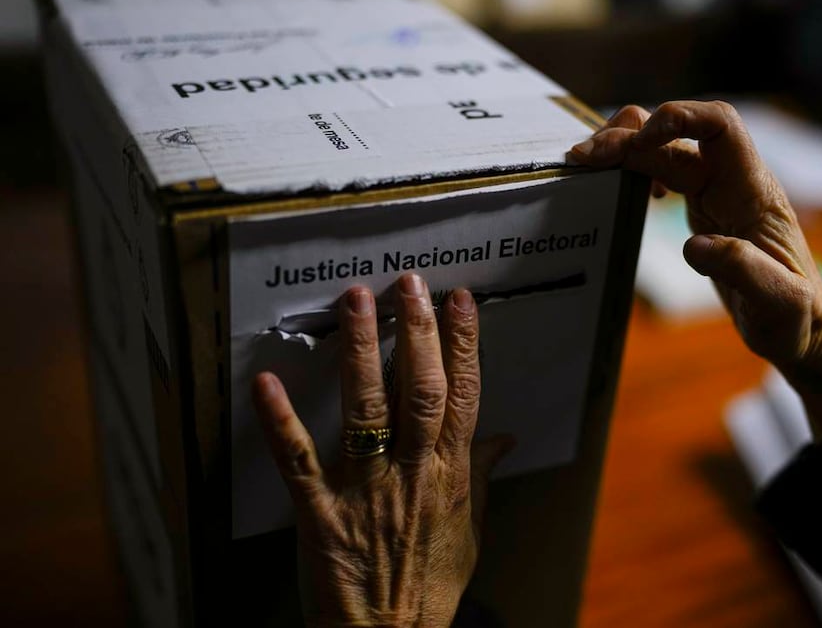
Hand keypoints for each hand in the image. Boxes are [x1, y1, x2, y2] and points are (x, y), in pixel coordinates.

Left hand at [252, 273, 512, 626]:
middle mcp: (413, 476)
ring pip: (366, 413)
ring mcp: (366, 492)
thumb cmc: (429, 585)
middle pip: (420, 393)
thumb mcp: (471, 531)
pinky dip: (281, 422)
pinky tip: (268, 382)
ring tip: (355, 304)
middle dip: (416, 334)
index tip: (460, 302)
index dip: (463, 346)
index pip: (463, 398)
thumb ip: (483, 478)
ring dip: (361, 355)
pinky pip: (298, 462)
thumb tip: (503, 437)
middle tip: (408, 285)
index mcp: (450, 477)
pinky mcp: (321, 513)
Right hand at [571, 101, 821, 434]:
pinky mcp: (704, 207)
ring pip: (667, 147)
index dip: (678, 118)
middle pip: (680, 132)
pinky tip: (621, 186)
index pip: (721, 125)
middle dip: (631, 135)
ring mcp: (718, 192)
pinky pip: (666, 169)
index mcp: (752, 192)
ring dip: (627, 146)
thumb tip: (694, 246)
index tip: (637, 143)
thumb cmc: (793, 317)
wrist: (800, 327)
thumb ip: (741, 270)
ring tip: (586, 163)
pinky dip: (636, 167)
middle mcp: (734, 181)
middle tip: (584, 159)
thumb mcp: (775, 302)